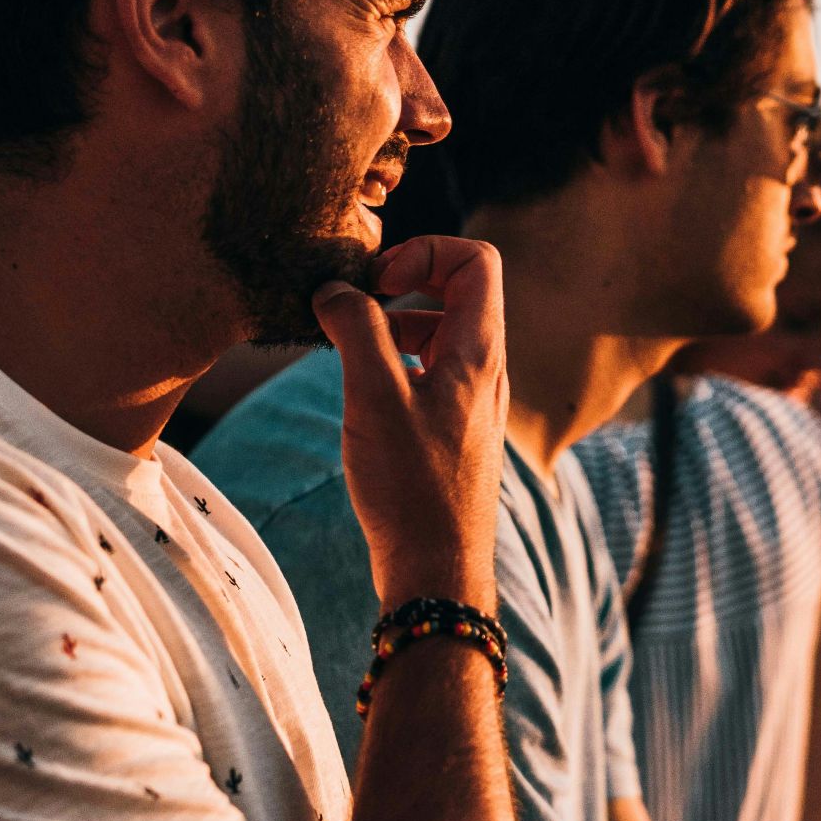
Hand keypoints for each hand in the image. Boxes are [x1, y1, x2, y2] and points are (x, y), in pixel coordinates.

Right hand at [312, 236, 508, 613]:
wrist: (436, 569)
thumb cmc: (411, 487)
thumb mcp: (374, 397)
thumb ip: (356, 331)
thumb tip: (335, 289)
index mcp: (480, 352)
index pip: (475, 260)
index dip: (424, 252)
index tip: (375, 283)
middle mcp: (485, 370)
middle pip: (457, 290)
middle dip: (402, 283)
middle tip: (353, 306)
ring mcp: (471, 400)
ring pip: (438, 333)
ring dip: (392, 325)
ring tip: (345, 351)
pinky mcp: (452, 428)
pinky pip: (428, 371)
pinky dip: (393, 363)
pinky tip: (358, 392)